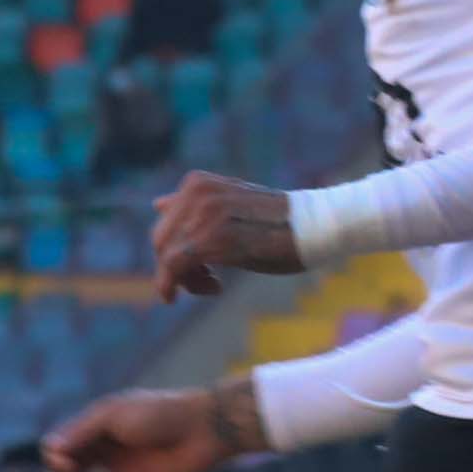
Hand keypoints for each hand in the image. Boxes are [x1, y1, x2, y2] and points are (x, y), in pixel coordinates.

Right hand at [40, 382, 267, 471]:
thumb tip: (47, 450)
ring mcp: (118, 466)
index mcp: (96, 421)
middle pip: (68, 467)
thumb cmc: (159, 414)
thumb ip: (81, 432)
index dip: (57, 455)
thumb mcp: (115, 416)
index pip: (63, 442)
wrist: (204, 430)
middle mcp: (103, 444)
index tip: (62, 463)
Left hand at [151, 172, 300, 298]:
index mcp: (197, 183)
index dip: (175, 250)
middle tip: (209, 281)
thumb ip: (193, 206)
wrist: (314, 226)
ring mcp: (202, 214)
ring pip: (166, 257)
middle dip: (177, 268)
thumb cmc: (277, 221)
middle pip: (161, 242)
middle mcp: (196, 193)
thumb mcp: (231, 207)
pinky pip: (173, 267)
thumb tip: (158, 204)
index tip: (201, 267)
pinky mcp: (210, 239)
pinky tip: (215, 288)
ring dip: (187, 279)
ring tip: (214, 285)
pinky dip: (178, 285)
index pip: (164, 224)